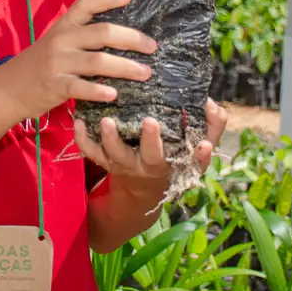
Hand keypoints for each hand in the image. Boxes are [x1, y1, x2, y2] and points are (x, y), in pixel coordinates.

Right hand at [0, 0, 155, 124]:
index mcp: (63, 26)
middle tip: (152, 47)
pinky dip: (99, 90)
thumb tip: (119, 36)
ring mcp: (58, 63)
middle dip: (131, 39)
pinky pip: (80, 87)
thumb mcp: (56, 43)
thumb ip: (81, 37)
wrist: (9, 89)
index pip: (85, 4)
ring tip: (146, 73)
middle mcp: (62, 40)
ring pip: (98, 62)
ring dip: (126, 67)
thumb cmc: (39, 65)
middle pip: (101, 33)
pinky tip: (114, 94)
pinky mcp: (55, 86)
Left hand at [73, 99, 228, 196]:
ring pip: (115, 155)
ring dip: (109, 139)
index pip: (191, 159)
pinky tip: (78, 119)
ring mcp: (124, 163)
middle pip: (150, 157)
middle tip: (150, 121)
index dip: (197, 154)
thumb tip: (213, 104)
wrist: (145, 186)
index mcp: (173, 162)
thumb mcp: (196, 151)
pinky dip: (82, 138)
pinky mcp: (105, 159)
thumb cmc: (175, 159)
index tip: (203, 142)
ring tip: (107, 119)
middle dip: (151, 141)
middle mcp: (147, 165)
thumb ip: (211, 128)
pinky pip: (90, 152)